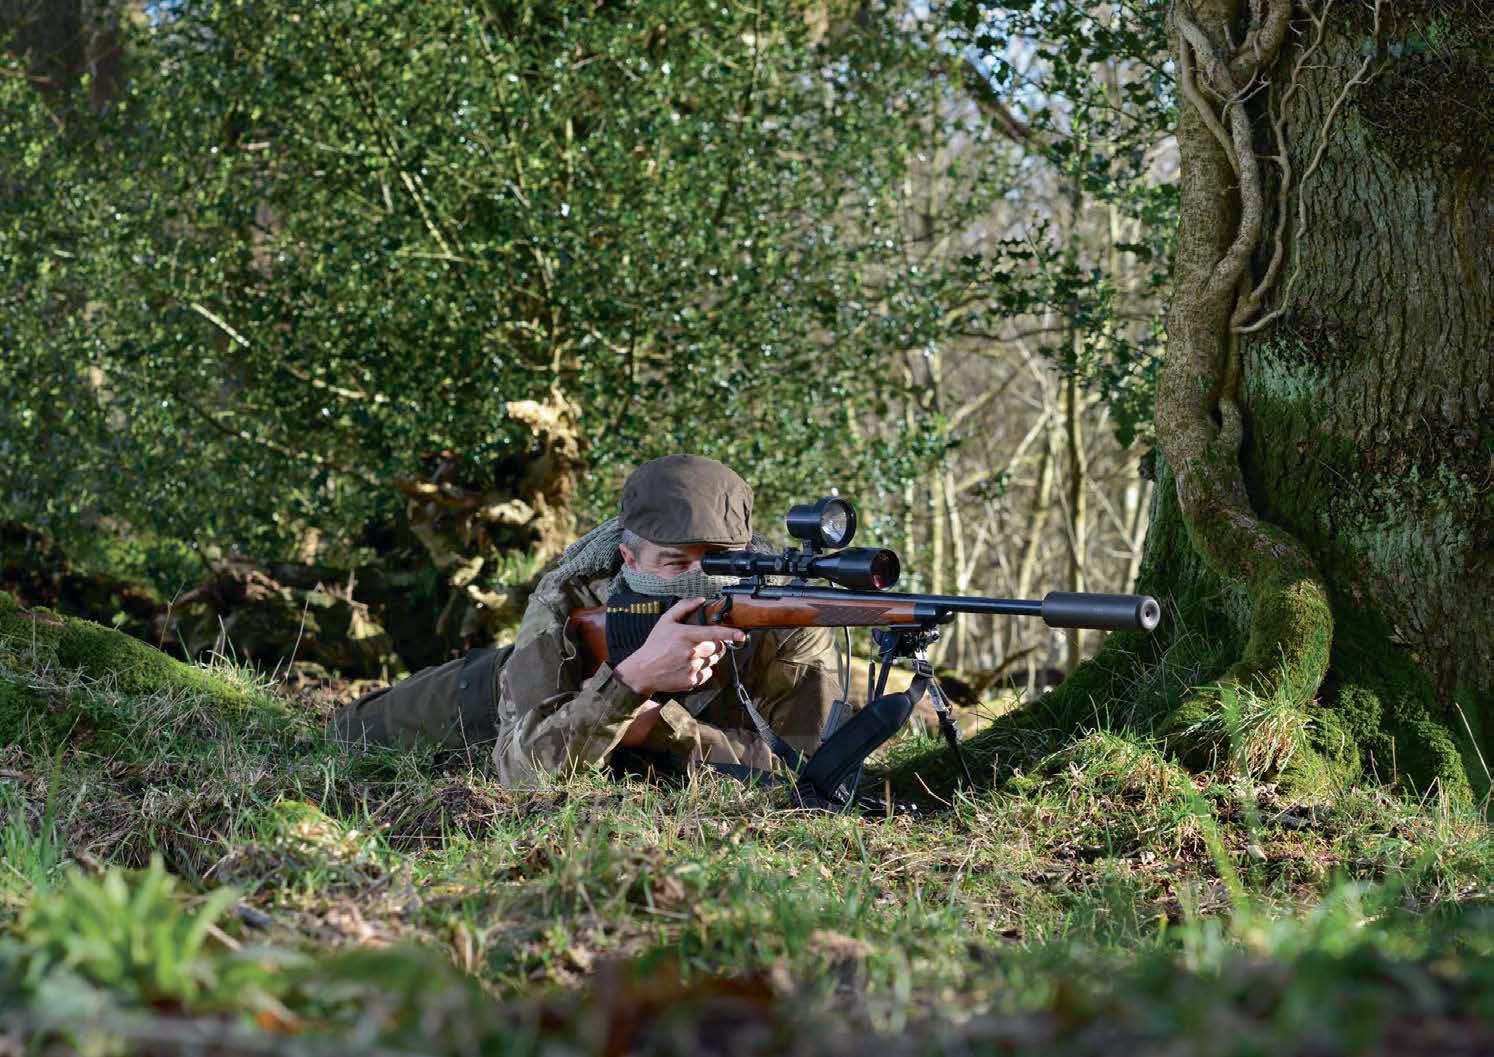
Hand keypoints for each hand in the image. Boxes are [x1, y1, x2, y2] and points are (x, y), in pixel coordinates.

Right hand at [613, 597, 743, 697]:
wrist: (643, 671)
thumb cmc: (654, 645)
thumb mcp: (665, 621)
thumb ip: (683, 607)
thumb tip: (700, 600)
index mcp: (686, 636)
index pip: (713, 633)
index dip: (730, 633)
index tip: (742, 635)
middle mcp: (691, 652)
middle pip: (717, 648)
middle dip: (714, 645)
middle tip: (701, 644)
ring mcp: (692, 668)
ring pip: (713, 661)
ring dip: (707, 657)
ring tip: (691, 656)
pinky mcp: (692, 681)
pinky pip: (707, 673)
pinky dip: (702, 670)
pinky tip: (688, 666)